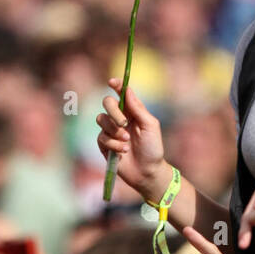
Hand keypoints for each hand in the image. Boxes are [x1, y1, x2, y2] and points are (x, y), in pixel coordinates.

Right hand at [96, 78, 166, 197]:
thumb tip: (127, 90)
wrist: (147, 171)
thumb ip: (138, 108)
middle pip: (107, 103)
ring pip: (101, 119)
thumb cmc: (153, 148)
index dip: (116, 85)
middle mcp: (120, 118)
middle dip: (114, 112)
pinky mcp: (104, 145)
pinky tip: (123, 152)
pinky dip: (113, 144)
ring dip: (115, 131)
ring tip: (127, 142)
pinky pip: (101, 138)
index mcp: (133, 111)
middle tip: (124, 123)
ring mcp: (111, 131)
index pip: (121, 94)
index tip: (112, 82)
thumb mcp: (150, 126)